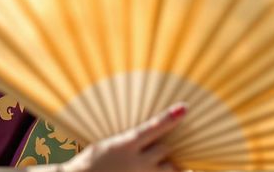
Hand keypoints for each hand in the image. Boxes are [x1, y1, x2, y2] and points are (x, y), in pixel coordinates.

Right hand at [63, 104, 186, 171]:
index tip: (184, 108)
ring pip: (167, 170)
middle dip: (164, 148)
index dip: (170, 117)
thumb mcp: (105, 146)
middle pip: (164, 150)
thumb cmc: (88, 164)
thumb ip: (126, 142)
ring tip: (165, 164)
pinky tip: (161, 171)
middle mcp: (137, 162)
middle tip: (162, 147)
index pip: (153, 128)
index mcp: (126, 146)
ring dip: (167, 166)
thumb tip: (139, 137)